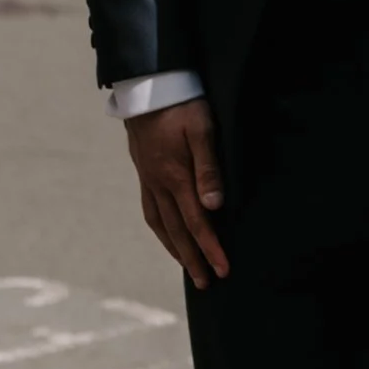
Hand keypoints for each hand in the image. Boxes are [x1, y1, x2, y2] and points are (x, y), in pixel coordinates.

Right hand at [125, 96, 229, 285]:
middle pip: (178, 231)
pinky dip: (161, 230)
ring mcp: (149, 181)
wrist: (148, 86)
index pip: (197, 223)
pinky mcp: (144, 174)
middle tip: (207, 283)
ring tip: (188, 268)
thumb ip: (209, 167)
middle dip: (193, 259)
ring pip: (161, 225)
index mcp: (176, 177)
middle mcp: (159, 185)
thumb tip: (214, 205)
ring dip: (175, 249)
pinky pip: (150, 211)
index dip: (211, 248)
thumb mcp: (202, 129)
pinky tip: (168, 235)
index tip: (224, 269)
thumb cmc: (181, 105)